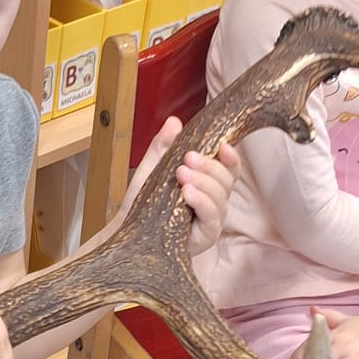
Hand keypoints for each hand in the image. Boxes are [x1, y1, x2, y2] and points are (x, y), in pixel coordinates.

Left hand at [117, 116, 240, 256]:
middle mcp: (215, 201)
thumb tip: (174, 121)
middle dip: (209, 166)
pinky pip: (212, 217)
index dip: (231, 157)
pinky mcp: (206, 236)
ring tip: (181, 174)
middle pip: (227, 180)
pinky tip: (187, 193)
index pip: (229, 169)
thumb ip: (164, 146)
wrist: (127, 230)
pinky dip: (201, 202)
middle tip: (188, 157)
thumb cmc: (143, 202)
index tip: (222, 146)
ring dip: (203, 182)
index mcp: (208, 183)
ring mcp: (212, 219)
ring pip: (221, 197)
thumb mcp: (152, 168)